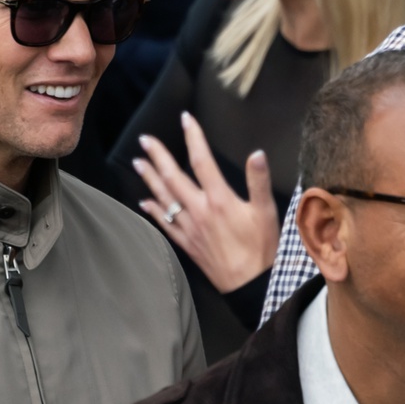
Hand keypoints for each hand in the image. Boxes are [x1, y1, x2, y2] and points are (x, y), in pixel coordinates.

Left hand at [132, 112, 279, 293]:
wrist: (250, 284)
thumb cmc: (261, 247)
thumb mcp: (267, 212)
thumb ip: (259, 181)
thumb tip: (257, 154)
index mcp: (219, 199)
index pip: (202, 161)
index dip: (193, 138)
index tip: (185, 119)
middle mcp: (199, 210)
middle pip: (173, 177)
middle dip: (158, 156)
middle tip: (145, 139)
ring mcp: (189, 228)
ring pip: (164, 199)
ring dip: (149, 179)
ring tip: (137, 163)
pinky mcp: (186, 243)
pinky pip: (165, 224)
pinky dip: (153, 211)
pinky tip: (144, 202)